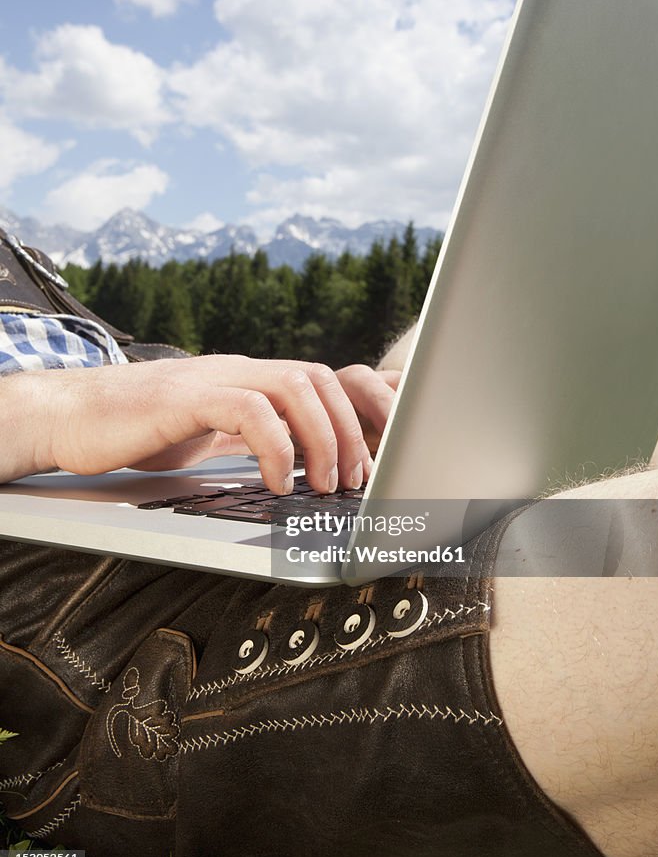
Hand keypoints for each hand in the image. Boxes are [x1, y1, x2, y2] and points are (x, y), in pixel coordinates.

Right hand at [0, 356, 397, 494]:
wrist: (73, 417)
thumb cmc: (144, 431)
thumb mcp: (214, 434)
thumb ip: (257, 436)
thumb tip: (307, 462)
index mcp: (253, 379)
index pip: (326, 378)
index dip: (365, 410)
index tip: (386, 452)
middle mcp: (241, 370)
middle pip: (323, 377)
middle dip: (356, 428)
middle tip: (360, 479)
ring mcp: (214, 378)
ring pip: (295, 386)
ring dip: (323, 440)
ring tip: (325, 485)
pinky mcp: (186, 396)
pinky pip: (247, 410)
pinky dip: (275, 447)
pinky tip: (276, 483)